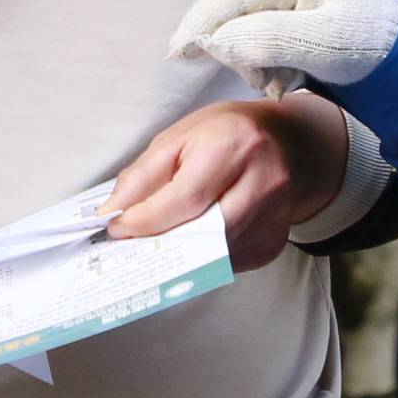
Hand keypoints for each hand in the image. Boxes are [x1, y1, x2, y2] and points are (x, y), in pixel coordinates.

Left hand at [106, 95, 346, 272]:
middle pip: (202, 232)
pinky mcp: (274, 242)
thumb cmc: (224, 134)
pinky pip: (227, 262)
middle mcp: (264, 182)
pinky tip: (192, 240)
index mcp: (234, 145)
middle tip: (130, 243)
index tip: (116, 228)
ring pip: (213, 254)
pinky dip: (201, 258)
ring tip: (154, 243)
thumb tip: (113, 213)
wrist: (284, 142)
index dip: (146, 219)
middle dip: (159, 241)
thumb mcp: (178, 137)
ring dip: (177, 254)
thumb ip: (144, 175)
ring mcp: (274, 217)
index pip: (185, 198)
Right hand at [171, 0, 397, 89]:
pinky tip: (284, 79)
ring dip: (251, 56)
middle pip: (234, 4)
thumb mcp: (326, 44)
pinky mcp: (300, 8)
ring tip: (277, 84)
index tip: (179, 54)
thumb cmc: (376, 43)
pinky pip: (263, 29)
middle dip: (232, 46)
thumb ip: (270, 39)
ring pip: (246, 19)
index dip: (200, 21)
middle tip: (256, 81)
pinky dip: (266, 57)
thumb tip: (219, 42)